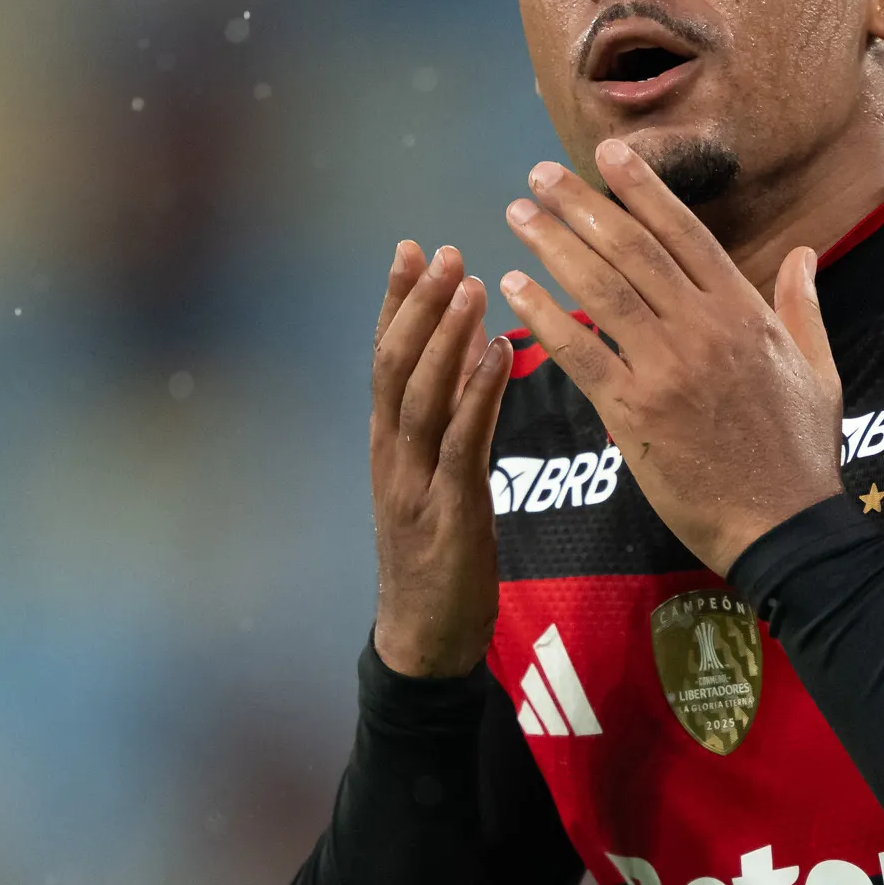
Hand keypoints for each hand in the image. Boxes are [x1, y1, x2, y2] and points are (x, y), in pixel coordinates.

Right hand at [369, 242, 510, 676]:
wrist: (425, 636)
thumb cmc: (439, 555)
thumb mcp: (438, 478)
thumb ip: (450, 418)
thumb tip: (470, 355)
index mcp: (388, 442)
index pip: (386, 356)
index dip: (397, 301)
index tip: (412, 248)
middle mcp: (391, 453)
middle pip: (395, 364)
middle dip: (418, 304)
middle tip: (442, 250)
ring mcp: (414, 482)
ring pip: (420, 395)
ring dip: (445, 336)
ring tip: (470, 283)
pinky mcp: (448, 511)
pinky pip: (460, 441)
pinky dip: (477, 393)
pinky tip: (497, 354)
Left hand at [496, 139, 842, 575]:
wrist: (784, 528)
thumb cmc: (802, 453)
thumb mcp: (820, 371)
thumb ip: (804, 307)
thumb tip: (804, 255)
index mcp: (745, 314)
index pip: (686, 234)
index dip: (644, 190)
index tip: (609, 155)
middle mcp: (703, 329)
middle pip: (632, 250)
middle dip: (581, 206)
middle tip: (538, 176)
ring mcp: (667, 369)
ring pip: (600, 291)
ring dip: (553, 246)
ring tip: (517, 216)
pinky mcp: (635, 413)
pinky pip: (580, 353)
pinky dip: (543, 317)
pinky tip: (514, 289)